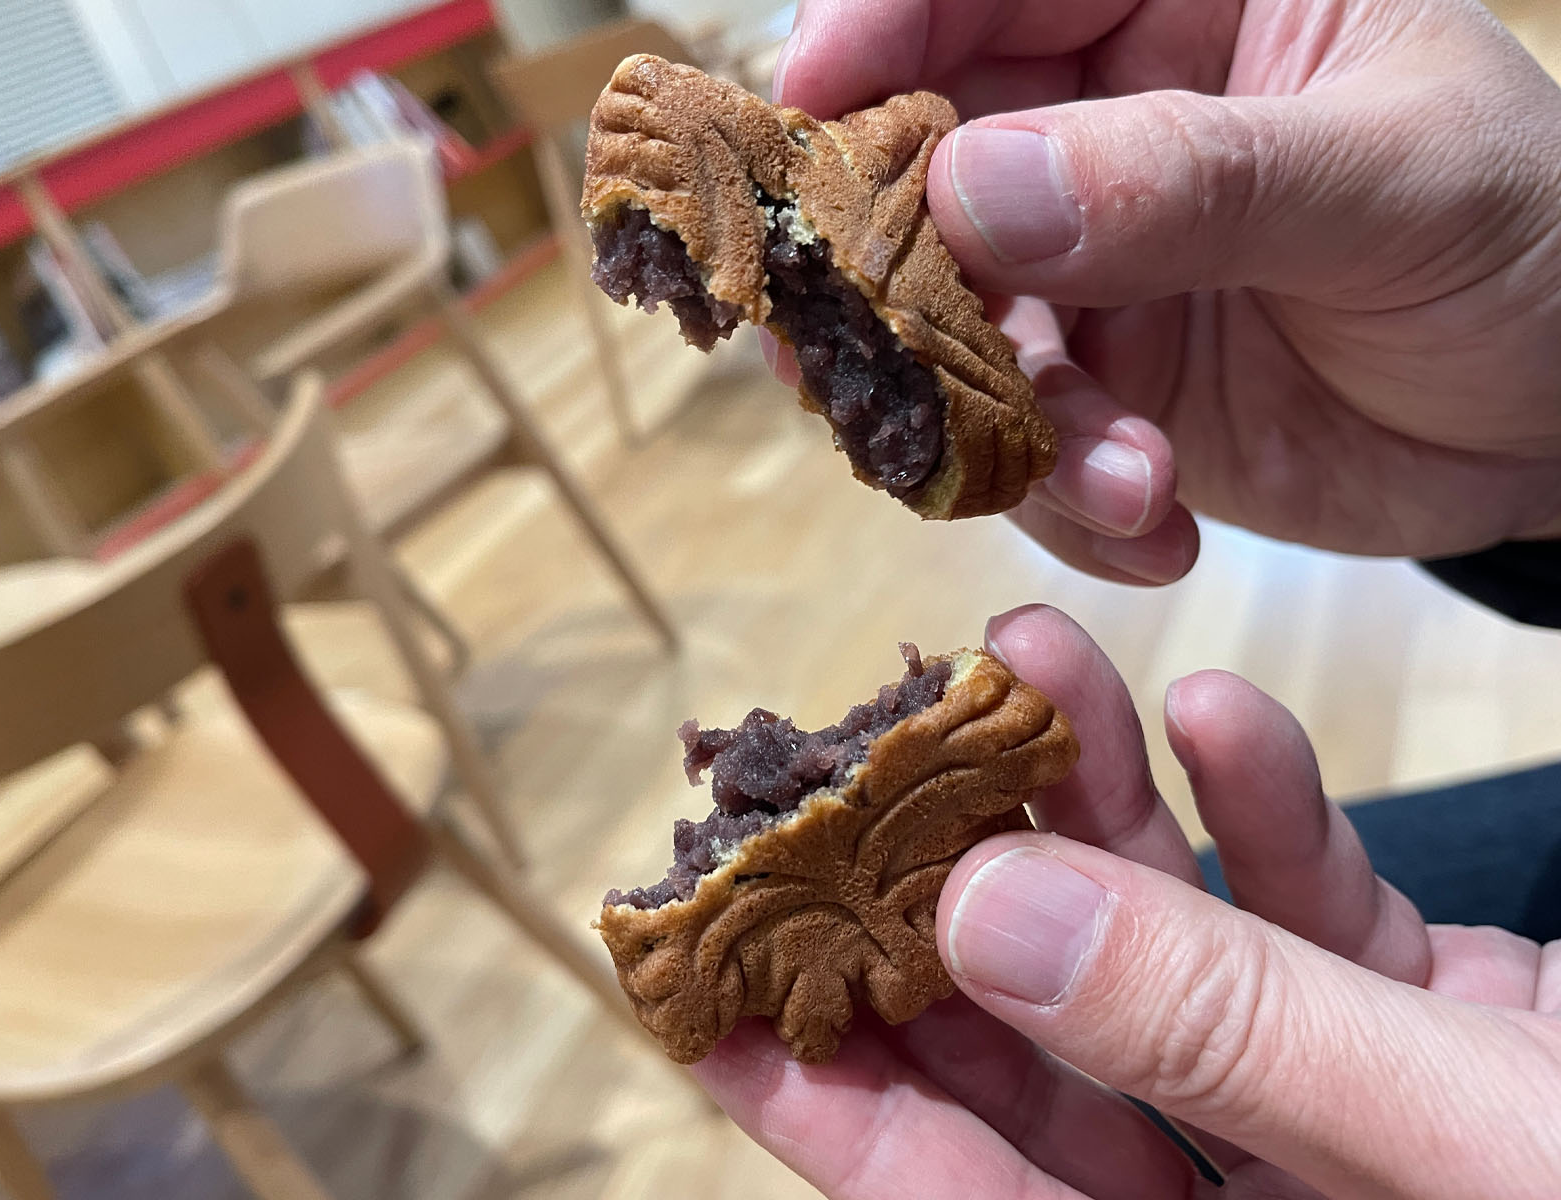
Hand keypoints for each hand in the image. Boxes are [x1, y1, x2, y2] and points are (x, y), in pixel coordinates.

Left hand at [692, 606, 1560, 1198]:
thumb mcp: (1468, 1149)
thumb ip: (1225, 1034)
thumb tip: (987, 915)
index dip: (821, 1097)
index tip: (693, 985)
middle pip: (1044, 1045)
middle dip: (956, 887)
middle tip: (868, 747)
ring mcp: (1346, 1118)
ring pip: (1171, 954)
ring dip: (1104, 807)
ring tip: (1038, 661)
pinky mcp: (1442, 1038)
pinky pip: (1320, 930)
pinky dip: (1272, 820)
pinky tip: (1223, 711)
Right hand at [770, 0, 1560, 582]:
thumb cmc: (1534, 248)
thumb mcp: (1394, 187)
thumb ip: (1194, 179)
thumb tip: (974, 190)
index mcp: (1179, 7)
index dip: (878, 29)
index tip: (805, 110)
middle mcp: (1102, 131)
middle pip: (918, 166)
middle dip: (892, 272)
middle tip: (874, 358)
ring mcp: (1085, 269)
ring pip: (947, 328)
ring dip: (1002, 421)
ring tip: (1127, 479)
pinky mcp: (1095, 390)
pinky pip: (1012, 442)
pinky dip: (1061, 500)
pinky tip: (1159, 523)